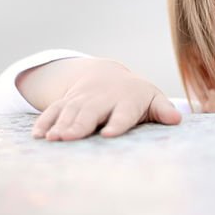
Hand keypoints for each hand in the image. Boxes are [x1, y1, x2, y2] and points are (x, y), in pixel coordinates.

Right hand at [32, 59, 180, 139]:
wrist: (106, 75)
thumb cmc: (136, 95)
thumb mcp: (152, 99)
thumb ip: (163, 110)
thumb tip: (176, 119)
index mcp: (127, 100)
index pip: (122, 113)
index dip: (116, 123)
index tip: (109, 135)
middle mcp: (102, 99)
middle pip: (90, 112)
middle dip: (79, 125)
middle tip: (70, 138)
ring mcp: (81, 99)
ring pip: (69, 111)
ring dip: (60, 125)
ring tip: (53, 139)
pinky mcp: (66, 102)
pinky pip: (53, 110)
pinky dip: (44, 122)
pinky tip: (38, 136)